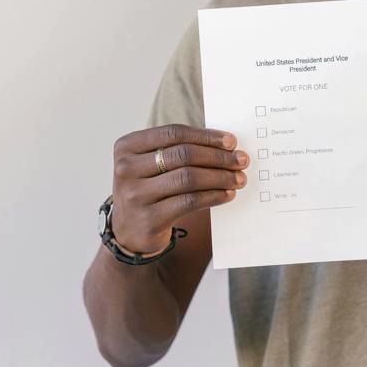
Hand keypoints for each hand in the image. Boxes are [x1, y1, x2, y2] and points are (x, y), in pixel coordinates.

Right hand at [110, 124, 247, 253]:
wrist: (130, 232)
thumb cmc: (149, 189)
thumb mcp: (152, 165)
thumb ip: (178, 151)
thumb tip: (226, 145)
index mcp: (127, 147)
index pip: (173, 133)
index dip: (206, 136)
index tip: (231, 141)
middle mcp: (126, 169)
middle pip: (183, 155)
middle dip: (218, 157)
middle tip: (241, 160)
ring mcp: (135, 195)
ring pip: (188, 178)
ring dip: (220, 177)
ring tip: (239, 179)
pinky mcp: (149, 219)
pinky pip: (189, 202)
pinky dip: (213, 196)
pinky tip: (227, 194)